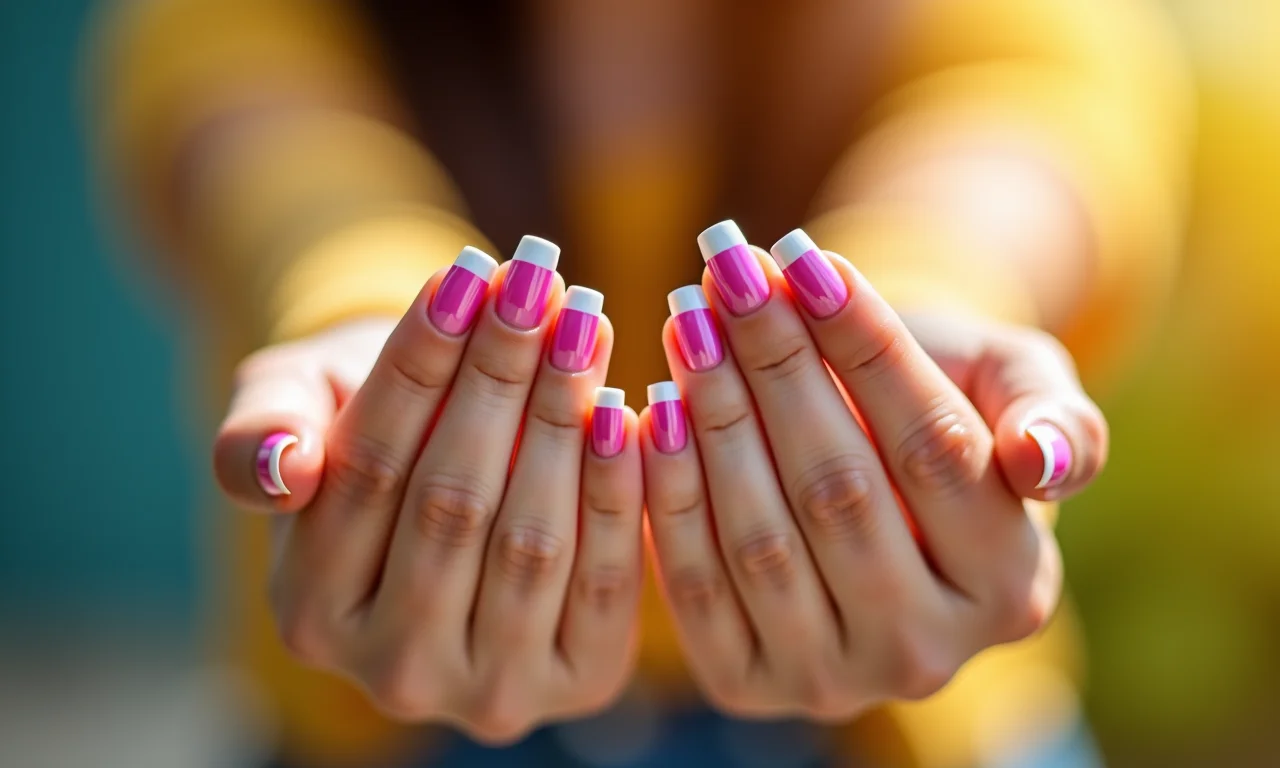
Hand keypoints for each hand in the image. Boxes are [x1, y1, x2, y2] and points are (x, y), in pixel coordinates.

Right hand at [212, 240, 643, 742]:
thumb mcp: (288, 412)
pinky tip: (624, 404)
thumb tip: (283, 467)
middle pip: (452, 503)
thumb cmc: (360, 429)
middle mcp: (393, 672)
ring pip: (530, 540)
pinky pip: (606, 580)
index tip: (463, 272)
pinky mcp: (579, 681)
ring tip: (583, 319)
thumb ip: (259, 436)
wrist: (445, 481)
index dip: (419, 365)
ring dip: (561, 417)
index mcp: (309, 615)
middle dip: (500, 378)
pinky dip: (617, 490)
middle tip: (538, 280)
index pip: (368, 469)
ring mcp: (490, 689)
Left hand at [641, 224, 1106, 719]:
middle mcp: (925, 654)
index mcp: (1011, 588)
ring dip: (715, 418)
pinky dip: (668, 491)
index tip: (807, 259)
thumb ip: (1055, 417)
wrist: (870, 476)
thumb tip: (1044, 459)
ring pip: (762, 540)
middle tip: (730, 277)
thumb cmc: (950, 412)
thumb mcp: (1018, 394)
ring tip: (688, 322)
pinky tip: (653, 405)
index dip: (867, 349)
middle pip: (841, 494)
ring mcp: (831, 680)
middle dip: (778, 370)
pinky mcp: (746, 683)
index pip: (935, 451)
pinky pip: (695, 585)